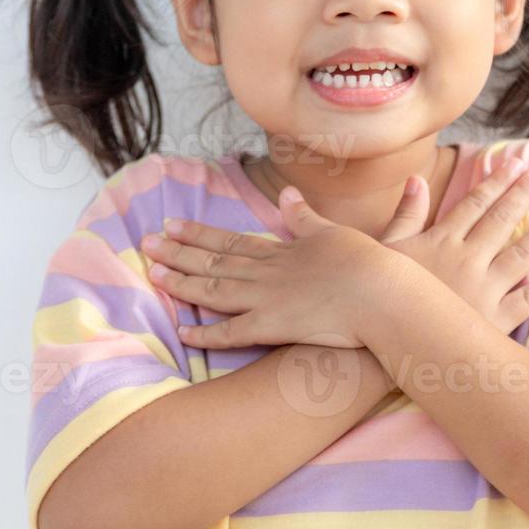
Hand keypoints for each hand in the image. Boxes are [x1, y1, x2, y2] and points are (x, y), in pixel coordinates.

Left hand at [139, 189, 407, 349]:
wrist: (383, 292)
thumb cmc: (368, 263)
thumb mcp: (333, 232)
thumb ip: (305, 217)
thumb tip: (287, 194)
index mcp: (283, 250)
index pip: (232, 240)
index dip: (199, 233)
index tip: (172, 224)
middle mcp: (267, 272)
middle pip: (214, 260)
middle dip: (178, 252)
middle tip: (145, 244)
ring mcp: (267, 299)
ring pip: (214, 289)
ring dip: (182, 282)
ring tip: (153, 273)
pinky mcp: (274, 327)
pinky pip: (231, 333)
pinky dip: (205, 333)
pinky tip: (181, 331)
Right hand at [378, 155, 528, 334]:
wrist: (387, 343)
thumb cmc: (381, 297)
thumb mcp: (387, 250)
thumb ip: (406, 214)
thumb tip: (417, 179)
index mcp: (441, 241)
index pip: (475, 203)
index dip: (497, 181)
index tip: (517, 163)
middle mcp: (466, 261)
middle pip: (502, 221)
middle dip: (525, 194)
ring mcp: (483, 291)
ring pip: (522, 254)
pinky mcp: (495, 321)